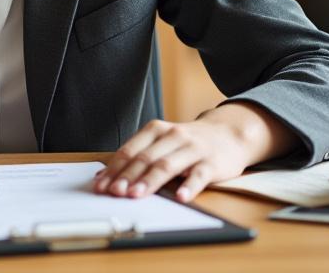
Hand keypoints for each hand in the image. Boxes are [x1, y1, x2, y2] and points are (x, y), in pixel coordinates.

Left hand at [93, 119, 250, 202]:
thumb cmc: (187, 143)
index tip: (100, 185)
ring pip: (168, 165)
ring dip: (150, 181)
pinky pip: (199, 175)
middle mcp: (173, 136)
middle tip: (114, 192)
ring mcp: (193, 148)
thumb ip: (137, 156)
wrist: (228, 133)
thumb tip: (105, 177)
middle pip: (146, 158)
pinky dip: (189, 186)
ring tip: (136, 195)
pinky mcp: (212, 163)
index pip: (130, 151)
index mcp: (156, 130)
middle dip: (128, 176)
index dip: (114, 169)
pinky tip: (181, 197)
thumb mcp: (161, 142)